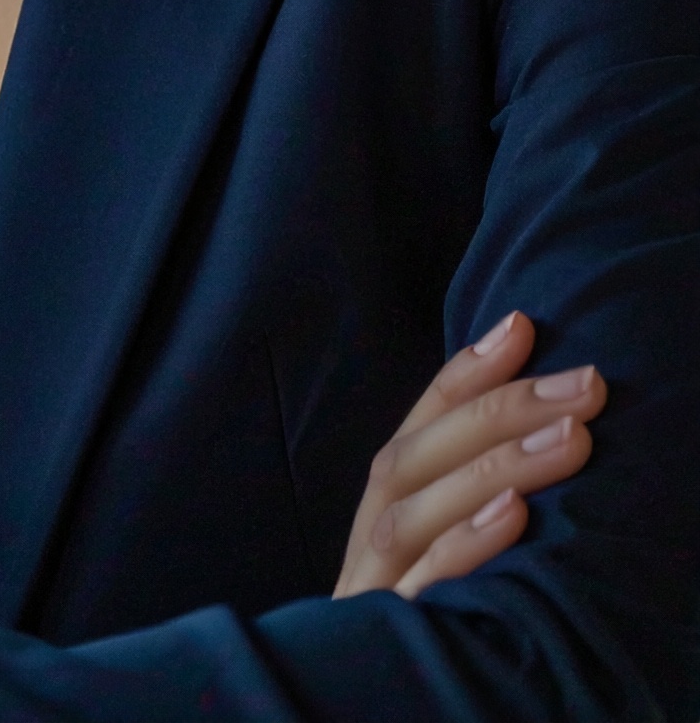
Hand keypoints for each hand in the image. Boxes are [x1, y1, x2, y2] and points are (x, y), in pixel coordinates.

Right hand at [334, 310, 606, 599]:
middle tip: (586, 384)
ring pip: (416, 512)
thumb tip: (549, 422)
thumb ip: (472, 490)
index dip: (467, 371)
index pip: (421, 423)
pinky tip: (513, 515)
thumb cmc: (431, 615)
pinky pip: (422, 585)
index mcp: (386, 503)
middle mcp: (372, 533)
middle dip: (500, 410)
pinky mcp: (385, 632)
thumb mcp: (445, 548)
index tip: (523, 326)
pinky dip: (463, 546)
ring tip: (570, 438)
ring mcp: (373, 586)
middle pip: (417, 457)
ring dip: (493, 467)